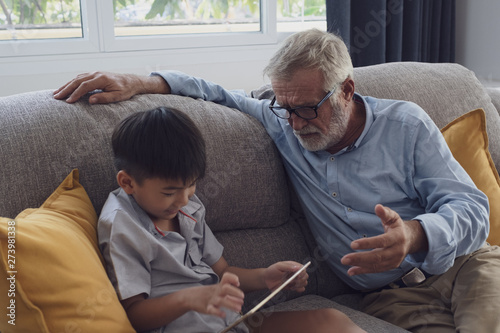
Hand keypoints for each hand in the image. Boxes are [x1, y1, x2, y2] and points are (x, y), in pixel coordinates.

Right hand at [53, 71, 168, 103]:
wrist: (131, 81)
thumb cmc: (126, 90)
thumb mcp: (118, 96)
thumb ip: (104, 98)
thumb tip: (91, 100)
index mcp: (102, 79)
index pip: (85, 86)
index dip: (76, 94)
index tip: (68, 101)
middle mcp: (96, 74)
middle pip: (77, 81)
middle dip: (66, 89)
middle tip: (56, 97)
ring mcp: (94, 73)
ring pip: (77, 78)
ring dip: (66, 85)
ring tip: (56, 93)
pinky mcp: (94, 75)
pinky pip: (80, 78)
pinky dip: (71, 83)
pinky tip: (66, 88)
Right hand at [196, 272, 244, 317]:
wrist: (189, 297)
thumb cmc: (207, 294)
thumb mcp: (218, 291)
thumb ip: (230, 296)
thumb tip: (241, 300)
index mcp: (219, 286)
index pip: (226, 278)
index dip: (232, 278)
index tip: (238, 282)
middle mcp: (216, 292)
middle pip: (226, 288)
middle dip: (235, 292)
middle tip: (242, 296)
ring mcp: (211, 299)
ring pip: (221, 301)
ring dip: (231, 304)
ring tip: (239, 308)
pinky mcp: (206, 308)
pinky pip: (212, 310)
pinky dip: (218, 313)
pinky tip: (223, 314)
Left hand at [263, 261, 307, 292]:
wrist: (267, 280)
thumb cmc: (272, 271)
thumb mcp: (278, 266)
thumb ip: (288, 266)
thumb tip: (298, 267)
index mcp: (293, 266)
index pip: (303, 268)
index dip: (302, 272)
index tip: (297, 276)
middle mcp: (296, 273)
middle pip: (306, 276)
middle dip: (301, 279)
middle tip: (293, 281)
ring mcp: (295, 280)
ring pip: (305, 283)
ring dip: (299, 285)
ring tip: (290, 284)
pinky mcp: (294, 287)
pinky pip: (301, 289)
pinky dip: (298, 289)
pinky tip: (292, 288)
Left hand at [340, 204, 427, 275]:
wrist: (410, 240)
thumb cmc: (397, 226)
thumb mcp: (393, 217)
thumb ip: (385, 213)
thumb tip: (378, 207)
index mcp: (397, 237)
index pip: (381, 242)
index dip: (367, 243)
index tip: (353, 244)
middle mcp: (397, 251)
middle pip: (377, 256)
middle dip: (360, 258)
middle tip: (344, 259)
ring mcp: (394, 260)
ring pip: (376, 265)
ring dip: (360, 266)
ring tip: (346, 264)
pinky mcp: (391, 266)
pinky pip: (376, 270)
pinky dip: (364, 271)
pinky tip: (352, 271)